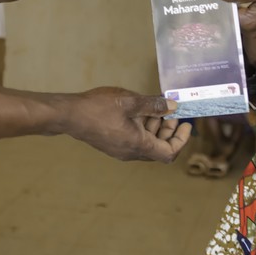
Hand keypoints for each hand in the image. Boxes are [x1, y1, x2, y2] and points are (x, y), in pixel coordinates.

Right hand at [62, 87, 191, 162]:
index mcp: (138, 145)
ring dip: (155, 127)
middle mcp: (131, 152)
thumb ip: (153, 105)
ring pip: (146, 143)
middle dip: (168, 130)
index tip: (186, 124)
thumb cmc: (99, 108)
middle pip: (159, 148)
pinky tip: (138, 110)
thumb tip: (174, 106)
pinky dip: (142, 127)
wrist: (69, 115)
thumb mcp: (130, 101)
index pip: (169, 152)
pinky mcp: (112, 144)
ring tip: (155, 107)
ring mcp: (120, 149)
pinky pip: (134, 139)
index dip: (181, 139)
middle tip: (171, 111)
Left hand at [217, 0, 255, 40]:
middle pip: (227, 15)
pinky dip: (235, 5)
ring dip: (225, 4)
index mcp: (247, 21)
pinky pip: (241, 14)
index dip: (213, 2)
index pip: (223, 13)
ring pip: (233, 14)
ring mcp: (254, 27)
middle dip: (217, 3)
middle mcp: (248, 28)